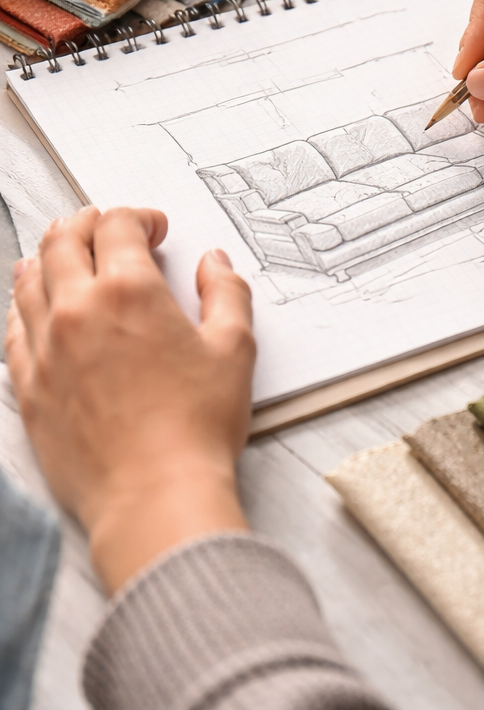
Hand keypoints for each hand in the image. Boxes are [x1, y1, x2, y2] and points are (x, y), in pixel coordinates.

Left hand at [6, 207, 254, 593]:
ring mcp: (44, 348)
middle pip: (62, 241)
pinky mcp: (27, 385)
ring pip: (27, 280)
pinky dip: (24, 306)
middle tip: (106, 227)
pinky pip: (12, 329)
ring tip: (64, 255)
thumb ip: (226, 295)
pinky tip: (38, 309)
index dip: (138, 217)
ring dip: (47, 257)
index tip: (155, 228)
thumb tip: (215, 264)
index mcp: (129, 293)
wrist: (153, 492)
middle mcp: (76, 310)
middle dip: (86, 224)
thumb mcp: (235, 350)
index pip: (117, 227)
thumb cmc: (198, 425)